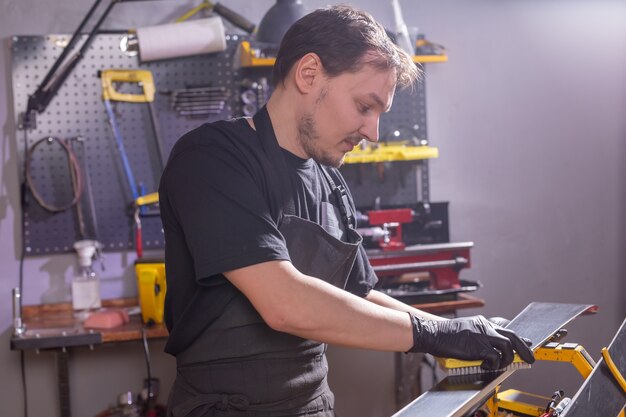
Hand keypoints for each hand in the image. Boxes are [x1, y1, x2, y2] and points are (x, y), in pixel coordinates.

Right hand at [407, 314, 534, 369]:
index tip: (526, 342)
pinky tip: (486, 366)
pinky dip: (493, 364)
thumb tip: (489, 348)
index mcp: (482, 322)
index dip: (519, 337)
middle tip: (531, 358)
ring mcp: (482, 335)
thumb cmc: (445, 335)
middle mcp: (485, 326)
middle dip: (524, 348)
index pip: (505, 328)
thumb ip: (478, 335)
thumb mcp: (465, 329)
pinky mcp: (478, 346)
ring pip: (507, 346)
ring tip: (502, 365)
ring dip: (508, 358)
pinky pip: (494, 357)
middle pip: (512, 336)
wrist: (433, 333)